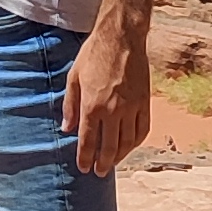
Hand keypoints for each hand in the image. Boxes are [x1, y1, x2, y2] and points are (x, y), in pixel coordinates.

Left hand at [64, 25, 154, 176]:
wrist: (122, 38)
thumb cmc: (94, 54)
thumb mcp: (74, 77)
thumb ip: (70, 106)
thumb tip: (66, 129)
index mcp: (92, 105)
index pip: (88, 141)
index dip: (85, 158)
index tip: (83, 168)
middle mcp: (113, 110)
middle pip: (109, 147)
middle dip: (102, 163)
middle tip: (98, 172)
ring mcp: (131, 107)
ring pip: (127, 142)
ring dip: (120, 157)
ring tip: (113, 164)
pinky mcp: (145, 102)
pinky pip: (142, 129)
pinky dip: (136, 142)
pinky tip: (130, 146)